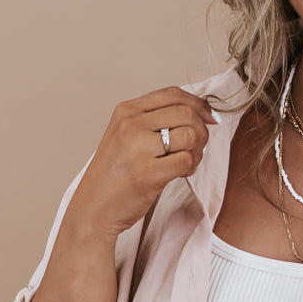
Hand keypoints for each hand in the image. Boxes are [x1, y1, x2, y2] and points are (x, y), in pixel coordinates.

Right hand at [63, 85, 218, 246]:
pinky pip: (187, 160)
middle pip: (186, 113)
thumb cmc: (114, 175)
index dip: (198, 104)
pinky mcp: (148, 173)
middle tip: (197, 147)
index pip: (172, 94)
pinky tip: (179, 174)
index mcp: (126, 111)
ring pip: (190, 135)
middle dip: (201, 130)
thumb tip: (199, 113)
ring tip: (186, 162)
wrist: (93, 208)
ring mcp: (138, 148)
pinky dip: (190, 168)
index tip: (209, 118)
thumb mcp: (125, 136)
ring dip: (197, 151)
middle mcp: (131, 125)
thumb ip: (153, 121)